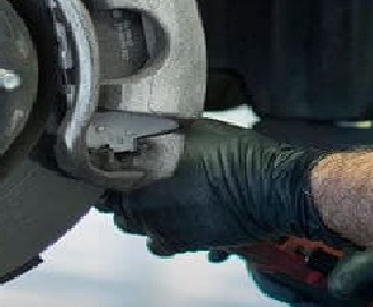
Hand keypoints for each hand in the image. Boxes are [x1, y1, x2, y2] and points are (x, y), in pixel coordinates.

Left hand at [98, 118, 342, 255]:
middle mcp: (145, 204)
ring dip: (139, 213)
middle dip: (121, 193)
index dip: (105, 169)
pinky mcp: (182, 244)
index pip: (103, 177)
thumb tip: (146, 128)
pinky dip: (160, 230)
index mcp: (142, 170)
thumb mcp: (194, 128)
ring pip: (133, 225)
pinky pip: (157, 241)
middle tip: (136, 178)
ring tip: (157, 197)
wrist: (269, 189)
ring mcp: (162, 227)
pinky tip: (174, 216)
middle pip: (114, 205)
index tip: (110, 163)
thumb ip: (162, 132)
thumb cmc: (237, 155)